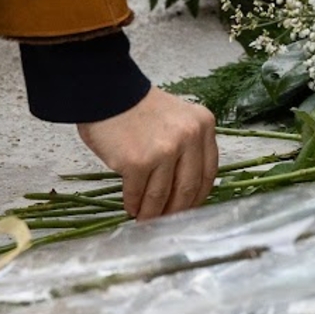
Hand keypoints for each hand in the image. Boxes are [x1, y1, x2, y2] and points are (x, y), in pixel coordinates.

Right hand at [77, 87, 217, 219]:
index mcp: (203, 125)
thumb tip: (187, 189)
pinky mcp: (137, 162)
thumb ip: (189, 146)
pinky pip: (138, 193)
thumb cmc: (138, 107)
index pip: (208, 171)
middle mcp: (188, 137)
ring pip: (162, 195)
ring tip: (147, 219)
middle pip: (188, 187)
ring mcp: (164, 150)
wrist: (106, 93)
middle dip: (177, 210)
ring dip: (153, 213)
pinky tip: (132, 208)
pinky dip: (135, 204)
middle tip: (168, 220)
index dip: (199, 195)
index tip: (190, 207)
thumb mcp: (178, 118)